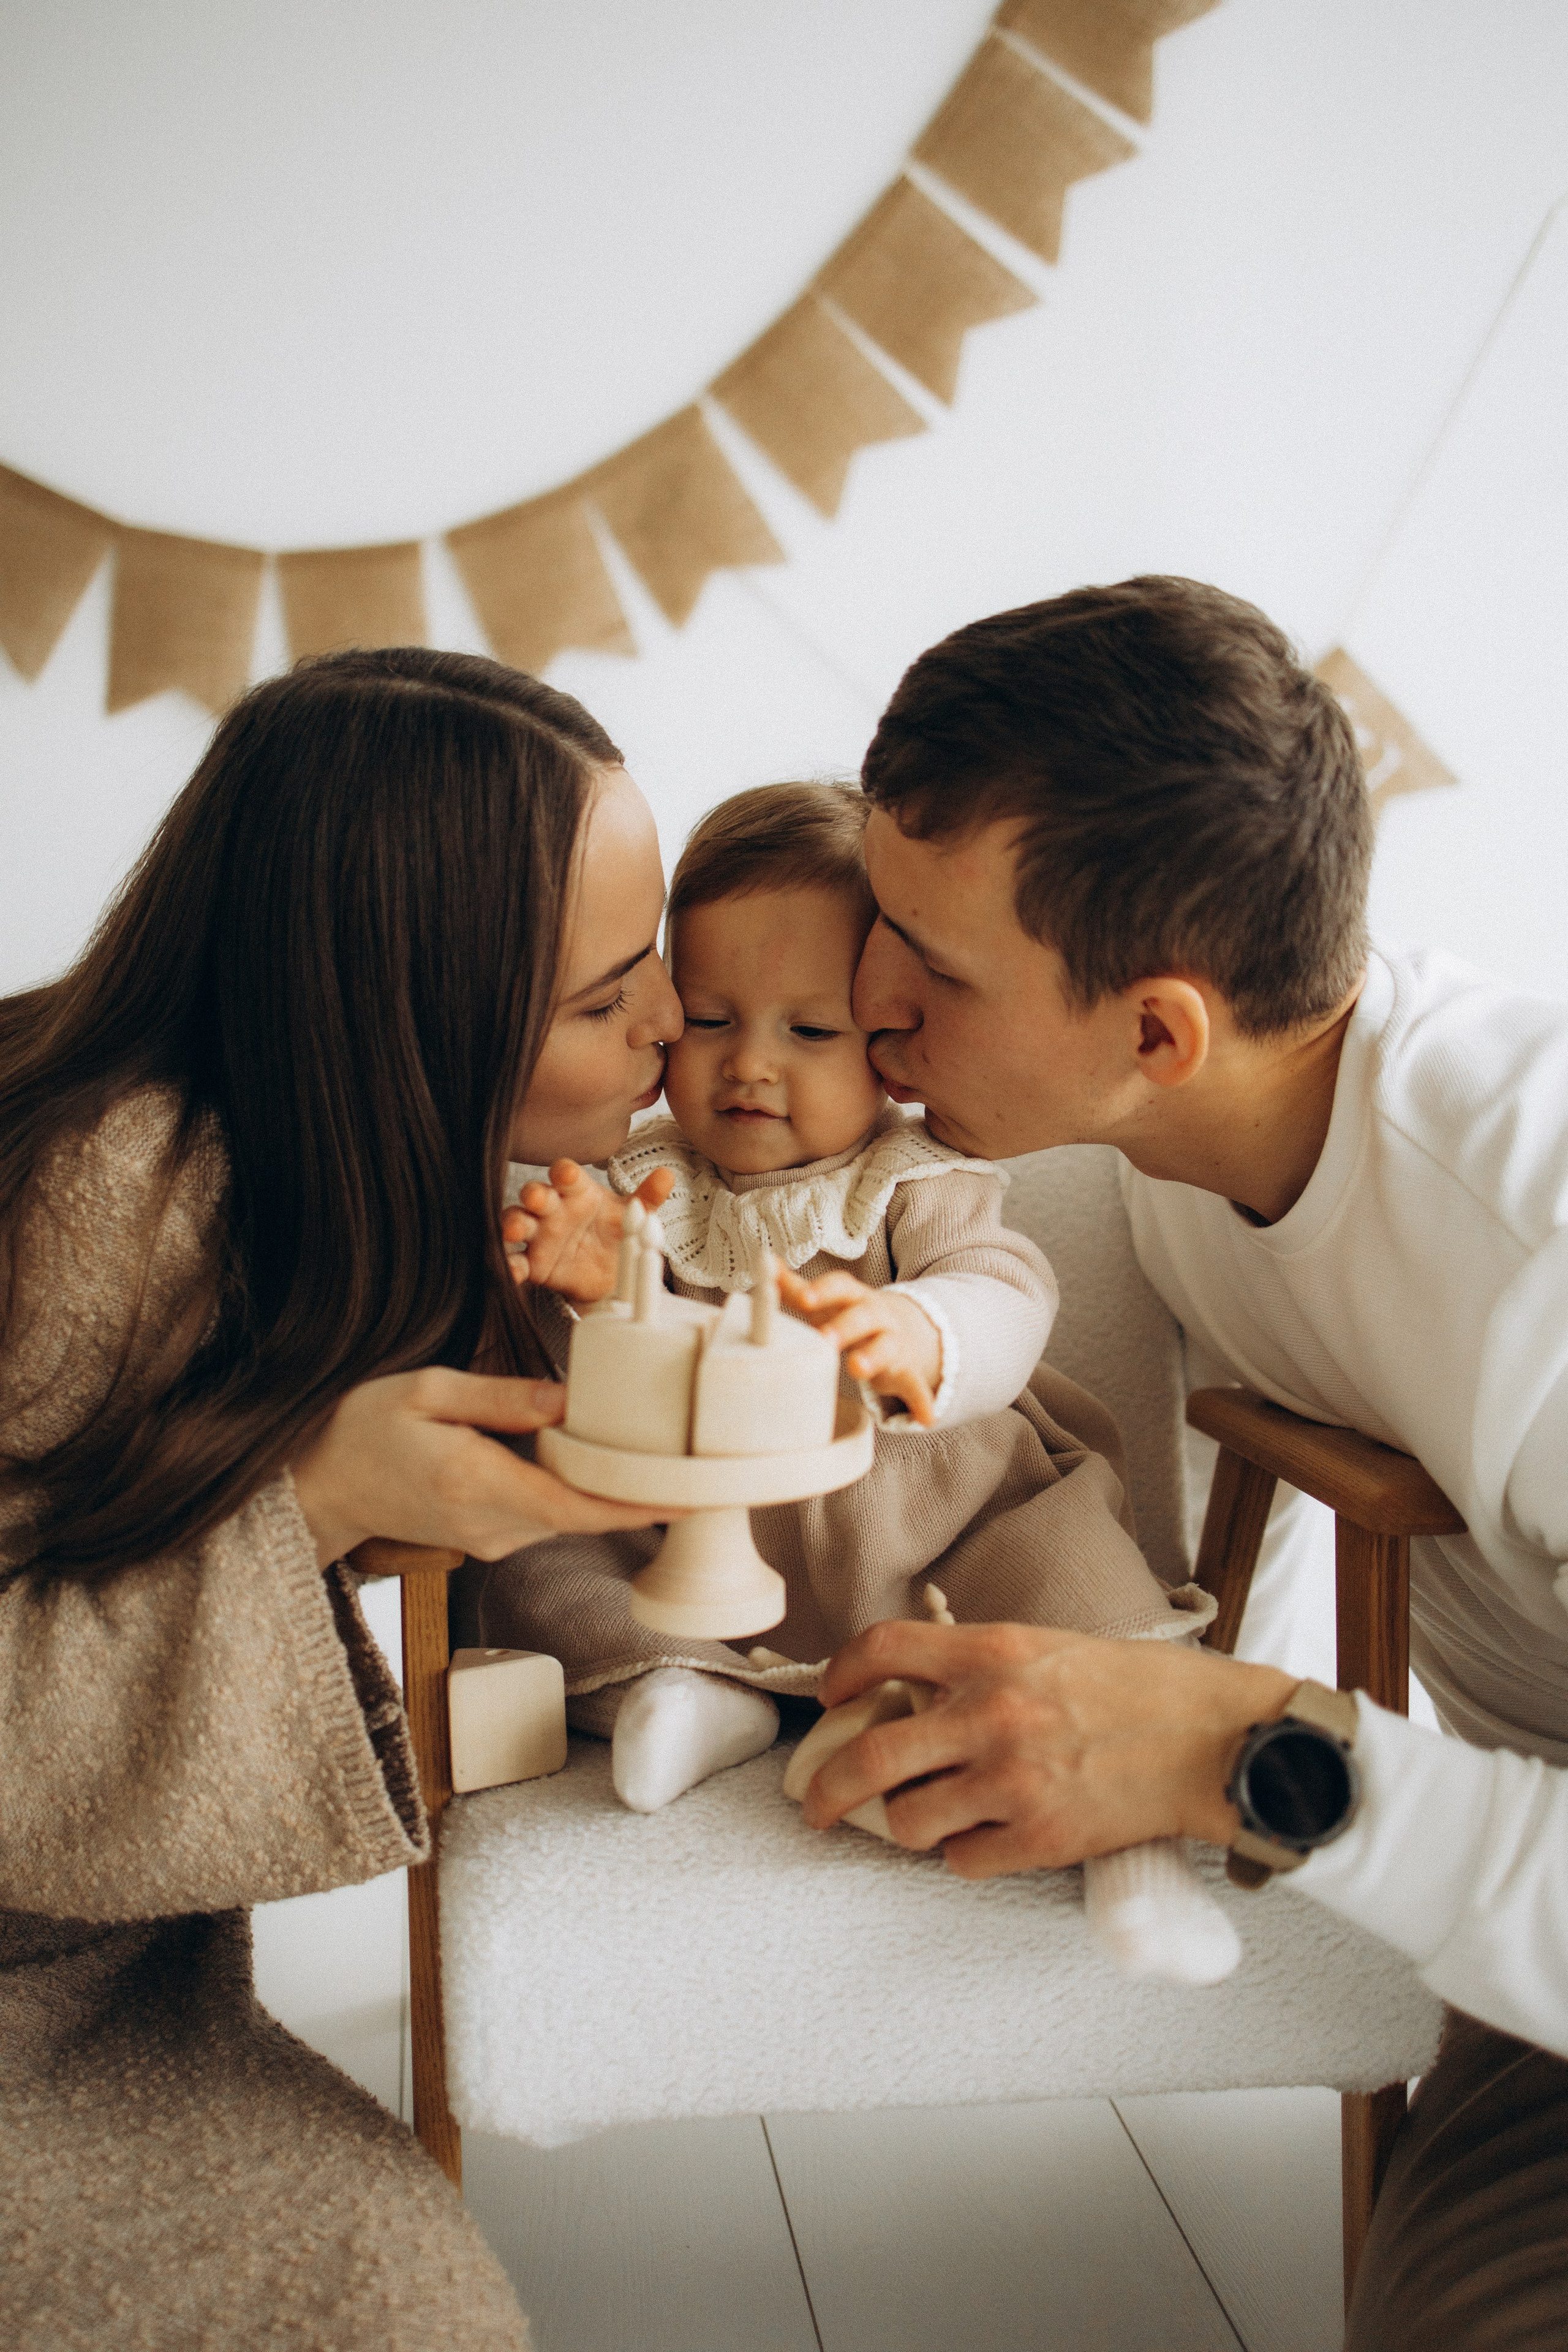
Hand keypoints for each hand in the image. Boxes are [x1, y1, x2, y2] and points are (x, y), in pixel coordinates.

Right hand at [291, 1366, 677, 1567]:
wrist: (317, 1486)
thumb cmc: (362, 1430)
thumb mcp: (425, 1390)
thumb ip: (500, 1398)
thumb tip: (567, 1402)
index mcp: (476, 1483)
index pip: (576, 1508)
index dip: (640, 1506)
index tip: (692, 1497)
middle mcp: (490, 1524)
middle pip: (586, 1516)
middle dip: (643, 1492)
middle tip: (701, 1459)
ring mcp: (490, 1540)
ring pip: (570, 1516)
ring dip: (611, 1491)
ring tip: (660, 1452)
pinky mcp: (488, 1539)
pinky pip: (548, 1515)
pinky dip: (578, 1492)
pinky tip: (595, 1460)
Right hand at [502, 1162, 674, 1302]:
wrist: (611, 1276)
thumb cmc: (616, 1233)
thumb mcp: (635, 1216)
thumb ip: (647, 1198)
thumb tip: (667, 1175)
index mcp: (578, 1192)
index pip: (567, 1175)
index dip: (564, 1172)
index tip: (567, 1173)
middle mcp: (554, 1210)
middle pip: (537, 1195)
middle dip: (534, 1194)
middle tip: (535, 1197)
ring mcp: (540, 1236)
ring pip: (519, 1222)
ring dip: (513, 1223)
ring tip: (513, 1230)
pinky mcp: (533, 1263)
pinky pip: (517, 1261)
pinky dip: (511, 1265)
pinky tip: (512, 1270)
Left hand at [777, 1268, 941, 1424]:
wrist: (903, 1328)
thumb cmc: (850, 1316)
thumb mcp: (828, 1302)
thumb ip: (796, 1287)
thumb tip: (766, 1264)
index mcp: (853, 1298)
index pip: (841, 1287)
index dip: (823, 1291)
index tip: (804, 1299)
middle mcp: (876, 1316)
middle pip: (863, 1316)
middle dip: (844, 1326)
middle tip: (824, 1339)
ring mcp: (893, 1343)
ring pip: (886, 1347)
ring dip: (873, 1358)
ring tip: (857, 1369)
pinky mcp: (907, 1371)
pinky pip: (916, 1385)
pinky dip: (921, 1401)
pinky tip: (925, 1418)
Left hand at [799, 1620, 1296, 1877]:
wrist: (1215, 1738)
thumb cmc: (1143, 1689)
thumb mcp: (1052, 1648)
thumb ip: (983, 1666)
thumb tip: (918, 1693)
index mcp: (993, 1653)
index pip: (882, 1649)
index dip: (840, 1673)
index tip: (830, 1697)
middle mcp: (990, 1714)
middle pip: (869, 1755)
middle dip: (828, 1789)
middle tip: (817, 1805)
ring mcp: (1012, 1779)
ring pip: (909, 1821)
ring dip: (908, 1825)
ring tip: (927, 1819)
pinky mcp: (1040, 1836)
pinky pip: (962, 1861)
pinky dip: (964, 1855)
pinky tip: (986, 1839)